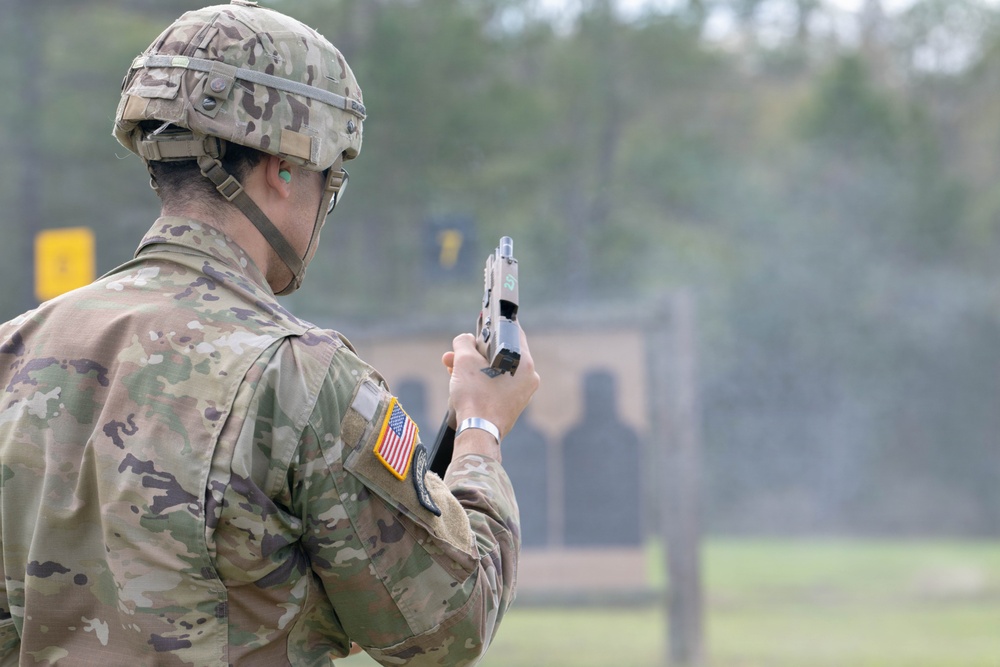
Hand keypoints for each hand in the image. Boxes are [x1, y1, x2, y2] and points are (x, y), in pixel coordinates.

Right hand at [441, 325, 538, 445]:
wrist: (477, 432)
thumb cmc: (475, 396)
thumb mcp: (464, 361)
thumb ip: (464, 342)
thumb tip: (465, 339)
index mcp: (525, 363)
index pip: (512, 332)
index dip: (493, 326)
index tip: (479, 325)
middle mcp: (529, 378)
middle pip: (499, 354)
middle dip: (474, 352)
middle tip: (456, 353)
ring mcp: (521, 394)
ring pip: (495, 371)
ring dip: (473, 367)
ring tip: (452, 368)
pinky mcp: (511, 406)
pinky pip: (495, 385)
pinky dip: (480, 381)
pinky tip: (461, 382)